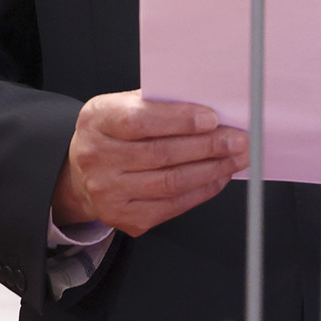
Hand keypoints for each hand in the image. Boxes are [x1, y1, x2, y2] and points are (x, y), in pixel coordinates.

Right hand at [52, 91, 248, 236]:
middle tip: (238, 139)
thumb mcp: (122, 104)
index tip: (212, 118)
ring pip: (170, 183)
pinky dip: (201, 191)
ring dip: (211, 170)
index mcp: (98, 120)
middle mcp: (98, 158)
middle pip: (161, 154)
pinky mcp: (125, 218)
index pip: (140, 120)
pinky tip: (218, 176)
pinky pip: (171, 207)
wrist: (82, 172)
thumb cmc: (113, 130)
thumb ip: (157, 102)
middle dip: (207, 146)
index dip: (179, 120)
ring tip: (236, 157)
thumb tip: (206, 106)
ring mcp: (109, 193)